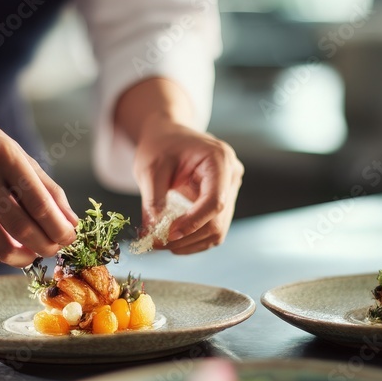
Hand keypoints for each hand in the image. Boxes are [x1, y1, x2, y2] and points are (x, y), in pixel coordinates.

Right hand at [0, 88, 77, 266]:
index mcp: (4, 157)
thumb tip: (71, 223)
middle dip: (46, 246)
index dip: (59, 227)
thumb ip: (48, 189)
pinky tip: (9, 249)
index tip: (70, 237)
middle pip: (22, 227)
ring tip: (34, 253)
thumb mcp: (20, 156)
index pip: (39, 203)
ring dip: (24, 258)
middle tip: (55, 248)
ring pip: (0, 246)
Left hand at [132, 120, 243, 254]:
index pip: (215, 201)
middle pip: (218, 221)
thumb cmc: (160, 146)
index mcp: (219, 159)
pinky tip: (174, 241)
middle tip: (157, 243)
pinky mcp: (223, 201)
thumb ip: (152, 199)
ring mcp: (230, 190)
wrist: (168, 136)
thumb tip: (154, 232)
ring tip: (162, 244)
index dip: (194, 222)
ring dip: (190, 243)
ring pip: (218, 230)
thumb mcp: (149, 168)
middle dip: (188, 237)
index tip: (169, 235)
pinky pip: (213, 229)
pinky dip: (194, 240)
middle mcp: (231, 175)